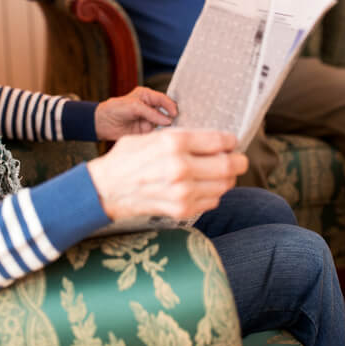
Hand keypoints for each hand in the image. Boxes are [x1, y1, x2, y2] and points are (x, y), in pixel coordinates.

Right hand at [86, 128, 247, 221]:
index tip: (231, 142)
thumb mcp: (152, 136)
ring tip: (215, 173)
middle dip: (238, 161)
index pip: (219, 141)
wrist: (106, 189)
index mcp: (173, 143)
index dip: (230, 141)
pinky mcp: (182, 209)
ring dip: (225, 178)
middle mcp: (181, 167)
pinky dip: (212, 193)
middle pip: (229, 165)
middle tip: (236, 160)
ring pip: (225, 185)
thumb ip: (182, 137)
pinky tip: (200, 187)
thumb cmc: (127, 159)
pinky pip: (213, 201)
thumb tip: (211, 140)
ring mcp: (183, 191)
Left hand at [94, 87, 176, 140]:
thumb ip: (151, 113)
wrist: (103, 123)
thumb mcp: (134, 107)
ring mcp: (149, 120)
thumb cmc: (116, 109)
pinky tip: (165, 137)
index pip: (163, 99)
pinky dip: (162, 135)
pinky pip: (157, 133)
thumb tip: (168, 120)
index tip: (175, 113)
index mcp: (147, 96)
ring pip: (164, 124)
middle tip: (179, 121)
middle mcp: (151, 107)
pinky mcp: (147, 132)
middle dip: (173, 116)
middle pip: (167, 111)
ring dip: (169, 127)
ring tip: (174, 130)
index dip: (170, 105)